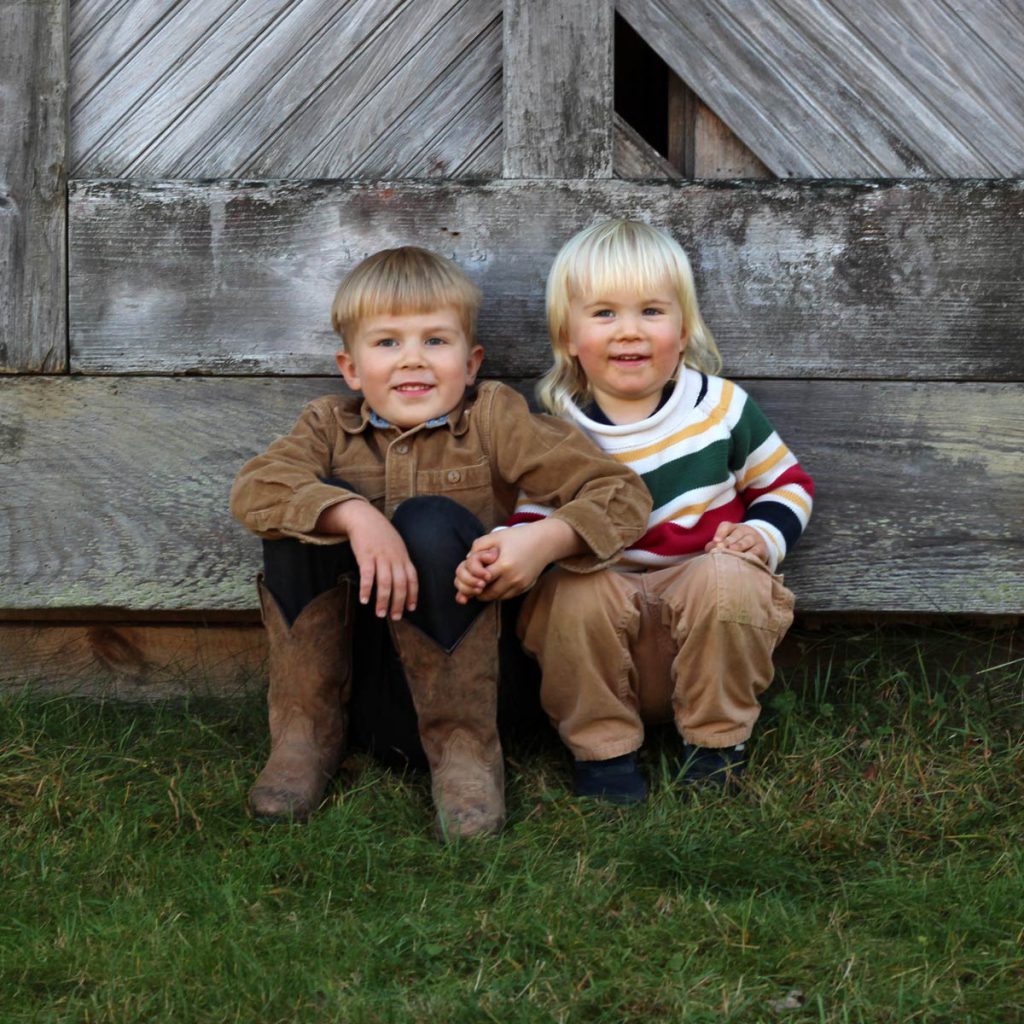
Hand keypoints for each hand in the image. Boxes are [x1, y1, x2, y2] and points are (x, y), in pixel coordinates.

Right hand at [318, 501, 417, 618]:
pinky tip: (364, 600)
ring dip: (383, 600)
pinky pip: (367, 575)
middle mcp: (394, 558)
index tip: (410, 608)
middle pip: (400, 584)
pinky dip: (366, 589)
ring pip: (385, 582)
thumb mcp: (396, 546)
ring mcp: (381, 557)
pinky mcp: (366, 555)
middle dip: (399, 603)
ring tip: (380, 614)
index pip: (412, 579)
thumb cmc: (381, 534)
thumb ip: (400, 562)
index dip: (413, 595)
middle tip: (395, 617)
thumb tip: (404, 581)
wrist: (364, 518)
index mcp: (403, 557)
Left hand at [454, 519, 583, 602]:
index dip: (472, 579)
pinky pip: (507, 596)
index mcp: (504, 565)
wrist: (544, 541)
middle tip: (472, 583)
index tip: (472, 574)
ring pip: (497, 598)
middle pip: (487, 594)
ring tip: (482, 582)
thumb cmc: (518, 537)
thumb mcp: (495, 536)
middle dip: (476, 590)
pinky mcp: (524, 588)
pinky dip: (498, 592)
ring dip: (487, 593)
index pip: (480, 581)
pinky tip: (495, 582)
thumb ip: (478, 548)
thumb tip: (466, 561)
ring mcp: (520, 585)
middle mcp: (513, 578)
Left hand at [704, 521, 768, 562]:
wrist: (758, 547)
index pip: (726, 526)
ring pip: (747, 540)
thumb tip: (709, 549)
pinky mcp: (762, 548)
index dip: (720, 533)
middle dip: (728, 541)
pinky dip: (751, 554)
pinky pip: (757, 550)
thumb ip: (716, 545)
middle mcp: (744, 531)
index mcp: (732, 528)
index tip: (715, 541)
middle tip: (720, 548)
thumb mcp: (726, 542)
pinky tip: (745, 558)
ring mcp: (754, 538)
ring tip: (732, 551)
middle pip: (736, 533)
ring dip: (739, 546)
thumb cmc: (735, 545)